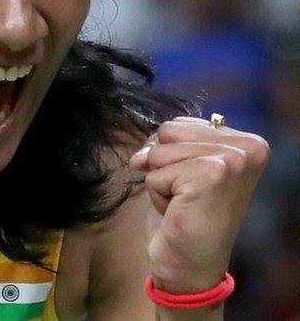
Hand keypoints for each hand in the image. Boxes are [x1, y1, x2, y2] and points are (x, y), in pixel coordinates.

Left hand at [128, 115, 268, 292]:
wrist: (189, 266)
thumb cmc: (183, 216)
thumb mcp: (179, 167)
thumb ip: (168, 143)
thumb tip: (142, 152)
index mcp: (246, 142)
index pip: (178, 123)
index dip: (168, 154)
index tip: (190, 184)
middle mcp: (248, 148)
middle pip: (168, 131)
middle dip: (163, 164)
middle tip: (184, 196)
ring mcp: (232, 161)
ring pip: (159, 150)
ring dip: (160, 180)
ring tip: (183, 203)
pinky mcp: (211, 175)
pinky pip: (155, 172)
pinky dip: (157, 194)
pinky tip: (179, 212)